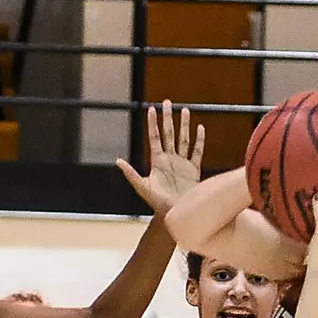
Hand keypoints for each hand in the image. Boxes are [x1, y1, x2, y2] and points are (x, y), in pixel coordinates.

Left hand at [117, 100, 205, 214]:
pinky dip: (199, 141)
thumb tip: (117, 161)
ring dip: (184, 125)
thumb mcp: (142, 187)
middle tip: (167, 102)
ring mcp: (182, 164)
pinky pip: (197, 152)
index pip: (154, 137)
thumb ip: (130, 174)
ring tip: (185, 110)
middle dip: (167, 118)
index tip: (151, 109)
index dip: (152, 123)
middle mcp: (169, 160)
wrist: (175, 215)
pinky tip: (200, 129)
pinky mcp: (193, 170)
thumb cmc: (157, 204)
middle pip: (168, 133)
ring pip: (183, 139)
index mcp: (157, 161)